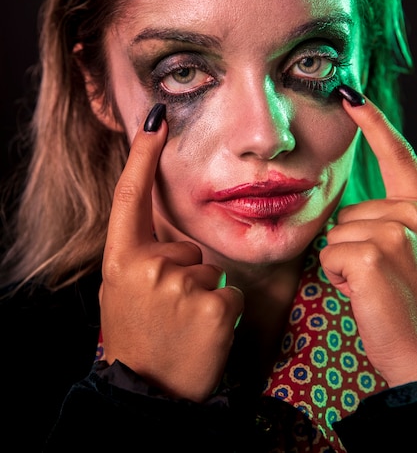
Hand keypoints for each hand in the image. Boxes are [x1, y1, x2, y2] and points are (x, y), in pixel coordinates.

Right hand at [99, 108, 243, 401]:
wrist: (149, 391)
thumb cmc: (137, 335)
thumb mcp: (122, 290)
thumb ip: (140, 254)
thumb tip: (162, 229)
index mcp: (121, 259)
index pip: (131, 196)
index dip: (142, 156)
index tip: (155, 120)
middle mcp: (147, 266)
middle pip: (187, 246)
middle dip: (185, 273)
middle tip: (167, 308)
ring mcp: (180, 286)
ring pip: (209, 270)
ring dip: (202, 294)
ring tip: (183, 324)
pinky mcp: (214, 306)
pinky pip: (228, 292)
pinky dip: (221, 312)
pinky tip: (203, 333)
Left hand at [320, 95, 416, 386]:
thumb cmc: (411, 307)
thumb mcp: (407, 256)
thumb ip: (388, 225)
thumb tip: (353, 214)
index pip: (399, 157)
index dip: (375, 124)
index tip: (353, 95)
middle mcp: (416, 215)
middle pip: (351, 211)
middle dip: (355, 245)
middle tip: (385, 278)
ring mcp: (397, 232)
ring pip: (336, 232)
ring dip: (346, 262)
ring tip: (378, 287)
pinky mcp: (372, 253)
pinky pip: (330, 254)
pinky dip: (340, 279)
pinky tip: (367, 295)